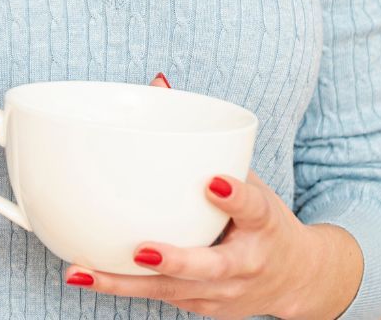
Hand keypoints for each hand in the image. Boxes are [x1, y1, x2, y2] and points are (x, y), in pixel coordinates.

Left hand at [60, 77, 365, 318]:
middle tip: (141, 250)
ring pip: (172, 291)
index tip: (213, 181)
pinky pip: (159, 297)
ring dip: (124, 283)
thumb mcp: (249, 178)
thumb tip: (158, 83)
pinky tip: (88, 275)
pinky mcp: (201, 307)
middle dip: (175, 260)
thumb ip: (209, 142)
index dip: (233, 195)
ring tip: (82, 271)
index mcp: (263, 224)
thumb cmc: (262, 220)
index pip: (253, 206)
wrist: (297, 280)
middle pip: (210, 267)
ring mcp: (223, 293)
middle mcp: (246, 264)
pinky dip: (123, 286)